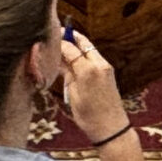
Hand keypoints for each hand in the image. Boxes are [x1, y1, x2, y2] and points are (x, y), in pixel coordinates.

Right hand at [59, 27, 130, 141]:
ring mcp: (105, 67)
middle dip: (71, 37)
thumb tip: (60, 59)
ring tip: (63, 44)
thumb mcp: (72, 93)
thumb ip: (67, 73)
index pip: (71, 48)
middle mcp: (98, 64)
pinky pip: (93, 58)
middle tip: (58, 33)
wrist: (110, 127)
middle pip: (83, 43)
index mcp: (88, 69)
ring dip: (77, 45)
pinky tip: (73, 58)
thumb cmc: (89, 115)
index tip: (50, 36)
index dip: (60, 41)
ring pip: (89, 49)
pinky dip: (83, 55)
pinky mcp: (108, 72)